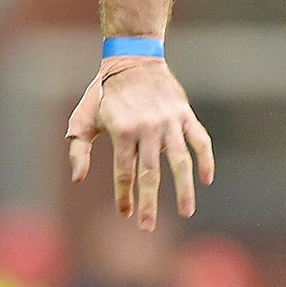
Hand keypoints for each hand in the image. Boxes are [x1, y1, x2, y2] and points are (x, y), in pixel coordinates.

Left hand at [64, 57, 213, 230]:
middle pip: (150, 173)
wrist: (133, 59)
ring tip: (186, 212)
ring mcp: (169, 122)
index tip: (125, 214)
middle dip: (149, 203)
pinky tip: (207, 179)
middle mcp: (147, 128)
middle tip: (148, 227)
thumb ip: (78, 149)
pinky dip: (206, 159)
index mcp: (122, 130)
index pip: (124, 172)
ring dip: (184, 189)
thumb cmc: (103, 93)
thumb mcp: (83, 118)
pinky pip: (200, 140)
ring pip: (180, 161)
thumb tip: (78, 179)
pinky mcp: (184, 114)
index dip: (124, 195)